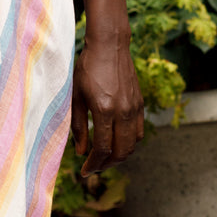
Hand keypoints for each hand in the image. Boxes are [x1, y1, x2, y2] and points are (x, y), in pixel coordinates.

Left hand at [71, 37, 143, 175]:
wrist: (109, 45)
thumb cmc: (87, 68)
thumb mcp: (76, 96)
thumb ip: (78, 126)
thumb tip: (80, 151)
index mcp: (104, 110)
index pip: (102, 149)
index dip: (93, 164)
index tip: (84, 171)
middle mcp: (123, 112)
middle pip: (121, 151)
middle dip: (106, 165)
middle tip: (94, 168)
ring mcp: (134, 108)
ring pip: (132, 144)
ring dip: (119, 156)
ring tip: (104, 158)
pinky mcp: (140, 103)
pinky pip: (138, 131)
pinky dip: (129, 142)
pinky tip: (116, 141)